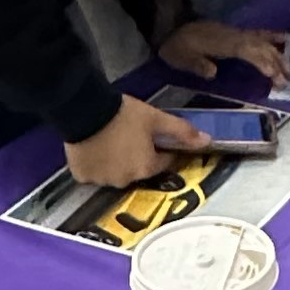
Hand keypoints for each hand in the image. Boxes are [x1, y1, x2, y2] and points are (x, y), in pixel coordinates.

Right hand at [66, 93, 193, 186]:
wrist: (84, 110)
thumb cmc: (123, 114)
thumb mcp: (156, 119)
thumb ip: (182, 131)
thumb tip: (206, 140)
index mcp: (146, 168)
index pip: (162, 162)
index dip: (159, 148)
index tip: (150, 135)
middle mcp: (125, 180)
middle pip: (137, 168)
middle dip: (137, 155)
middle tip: (128, 134)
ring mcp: (102, 180)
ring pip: (114, 172)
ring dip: (115, 162)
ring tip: (109, 139)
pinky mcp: (82, 176)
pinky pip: (93, 173)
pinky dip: (95, 164)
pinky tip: (93, 147)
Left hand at [159, 19, 289, 86]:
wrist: (170, 27)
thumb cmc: (177, 47)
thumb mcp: (181, 58)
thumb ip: (197, 64)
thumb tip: (212, 72)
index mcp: (221, 43)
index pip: (246, 51)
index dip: (260, 61)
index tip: (272, 75)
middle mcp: (233, 36)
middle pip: (260, 47)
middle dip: (275, 62)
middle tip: (286, 82)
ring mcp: (236, 33)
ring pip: (263, 41)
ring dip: (278, 54)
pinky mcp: (237, 33)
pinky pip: (259, 34)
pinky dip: (274, 36)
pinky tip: (286, 40)